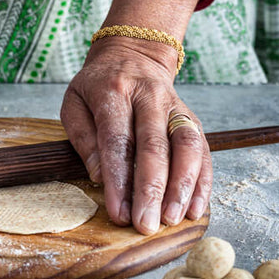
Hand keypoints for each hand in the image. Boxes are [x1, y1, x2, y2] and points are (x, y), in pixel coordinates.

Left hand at [61, 37, 211, 233]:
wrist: (132, 54)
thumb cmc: (97, 86)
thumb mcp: (74, 102)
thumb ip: (82, 138)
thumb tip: (100, 176)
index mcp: (114, 92)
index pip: (118, 139)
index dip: (119, 179)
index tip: (118, 212)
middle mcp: (149, 97)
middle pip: (154, 146)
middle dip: (151, 190)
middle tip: (145, 224)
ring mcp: (175, 107)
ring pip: (187, 146)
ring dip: (182, 187)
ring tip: (172, 218)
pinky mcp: (192, 118)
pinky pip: (204, 150)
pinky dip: (202, 181)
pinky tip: (195, 207)